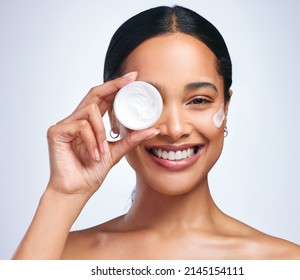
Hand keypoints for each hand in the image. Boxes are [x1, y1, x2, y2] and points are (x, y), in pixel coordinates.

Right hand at [46, 72, 158, 198]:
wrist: (76, 191)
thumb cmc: (91, 172)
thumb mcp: (116, 152)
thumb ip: (131, 139)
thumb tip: (153, 130)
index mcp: (90, 123)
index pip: (103, 98)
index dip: (116, 86)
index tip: (133, 78)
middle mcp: (76, 120)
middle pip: (94, 93)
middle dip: (113, 85)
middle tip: (130, 80)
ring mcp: (65, 124)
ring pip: (90, 111)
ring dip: (101, 132)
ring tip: (103, 151)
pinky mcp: (56, 132)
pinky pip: (81, 126)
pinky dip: (92, 140)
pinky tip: (94, 154)